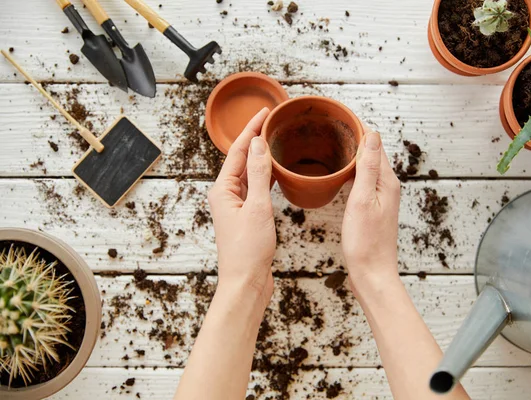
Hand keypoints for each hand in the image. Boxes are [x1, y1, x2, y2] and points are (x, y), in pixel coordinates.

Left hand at [208, 108, 275, 308]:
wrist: (246, 283)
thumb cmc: (248, 251)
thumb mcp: (257, 208)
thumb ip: (258, 175)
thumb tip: (258, 143)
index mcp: (223, 190)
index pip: (239, 150)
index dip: (252, 129)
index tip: (265, 112)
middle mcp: (226, 195)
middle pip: (242, 159)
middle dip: (255, 138)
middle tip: (272, 120)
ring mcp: (236, 206)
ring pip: (249, 173)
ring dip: (261, 156)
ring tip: (275, 139)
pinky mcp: (246, 216)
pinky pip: (255, 187)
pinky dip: (265, 176)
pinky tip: (275, 170)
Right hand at [342, 126, 400, 294]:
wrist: (372, 273)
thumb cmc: (365, 242)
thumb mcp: (363, 200)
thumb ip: (368, 167)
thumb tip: (372, 134)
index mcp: (387, 181)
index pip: (375, 144)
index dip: (359, 128)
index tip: (341, 115)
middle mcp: (387, 187)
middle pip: (372, 154)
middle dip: (355, 138)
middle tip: (332, 124)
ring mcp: (381, 198)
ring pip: (367, 167)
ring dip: (353, 154)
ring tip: (333, 142)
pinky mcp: (373, 208)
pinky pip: (363, 180)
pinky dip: (352, 171)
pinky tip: (340, 173)